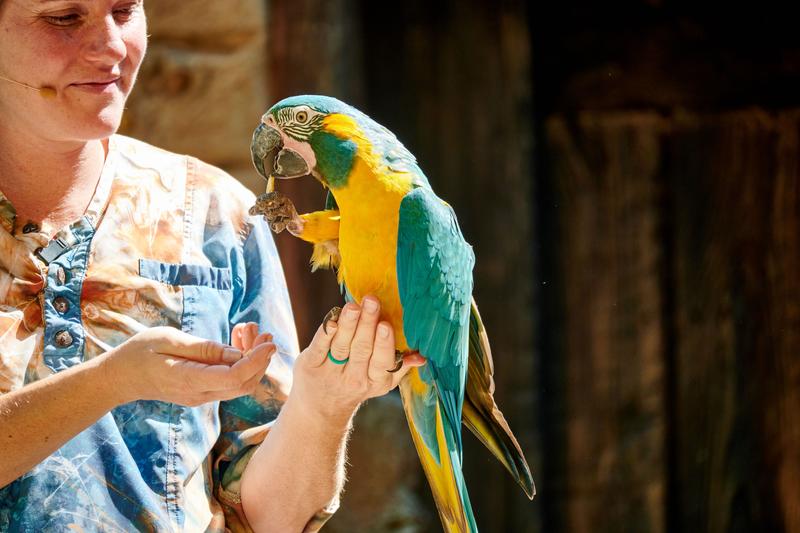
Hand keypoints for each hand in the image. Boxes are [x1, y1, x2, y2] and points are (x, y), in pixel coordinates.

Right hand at [100, 326, 275, 406]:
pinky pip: (228, 380)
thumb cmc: (139, 353)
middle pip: (244, 383)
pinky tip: (237, 340)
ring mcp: (201, 396)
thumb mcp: (168, 340)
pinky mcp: (202, 392)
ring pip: (239, 383)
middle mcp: (200, 394)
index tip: (269, 342)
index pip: (235, 378)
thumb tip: (237, 354)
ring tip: (250, 330)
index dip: (257, 360)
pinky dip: (240, 362)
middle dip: (260, 358)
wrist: (118, 377)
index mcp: (190, 381)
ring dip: (252, 358)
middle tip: (262, 331)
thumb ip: (203, 348)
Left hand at [289, 296, 425, 423]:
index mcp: (376, 381)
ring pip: (341, 346)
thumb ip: (401, 366)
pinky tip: (333, 319)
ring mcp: (330, 372)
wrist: (320, 408)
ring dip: (348, 324)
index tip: (386, 324)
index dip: (383, 343)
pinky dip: (326, 333)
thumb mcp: (381, 382)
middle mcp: (354, 378)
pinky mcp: (310, 365)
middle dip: (366, 324)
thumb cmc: (357, 384)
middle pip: (361, 349)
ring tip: (353, 305)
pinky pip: (319, 347)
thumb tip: (422, 357)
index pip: (382, 362)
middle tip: (371, 301)